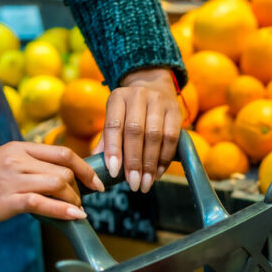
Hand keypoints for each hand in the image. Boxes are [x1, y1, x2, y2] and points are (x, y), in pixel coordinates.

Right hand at [0, 141, 104, 223]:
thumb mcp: (5, 161)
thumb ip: (30, 165)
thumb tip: (58, 178)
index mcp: (20, 148)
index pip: (63, 153)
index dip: (86, 168)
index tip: (97, 183)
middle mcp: (19, 160)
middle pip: (65, 170)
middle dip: (80, 188)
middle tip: (80, 201)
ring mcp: (14, 180)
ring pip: (59, 184)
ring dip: (73, 201)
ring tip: (74, 210)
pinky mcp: (8, 200)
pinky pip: (44, 203)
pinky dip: (64, 210)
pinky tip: (75, 216)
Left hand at [94, 68, 180, 192]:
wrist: (154, 87)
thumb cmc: (129, 112)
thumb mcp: (114, 118)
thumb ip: (107, 140)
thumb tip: (96, 166)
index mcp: (118, 98)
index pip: (114, 125)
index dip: (113, 149)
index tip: (113, 172)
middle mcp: (138, 96)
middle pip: (136, 131)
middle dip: (134, 161)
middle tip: (133, 184)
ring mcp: (159, 102)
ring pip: (155, 136)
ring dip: (150, 163)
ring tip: (146, 183)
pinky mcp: (175, 110)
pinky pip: (171, 137)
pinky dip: (165, 158)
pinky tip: (158, 173)